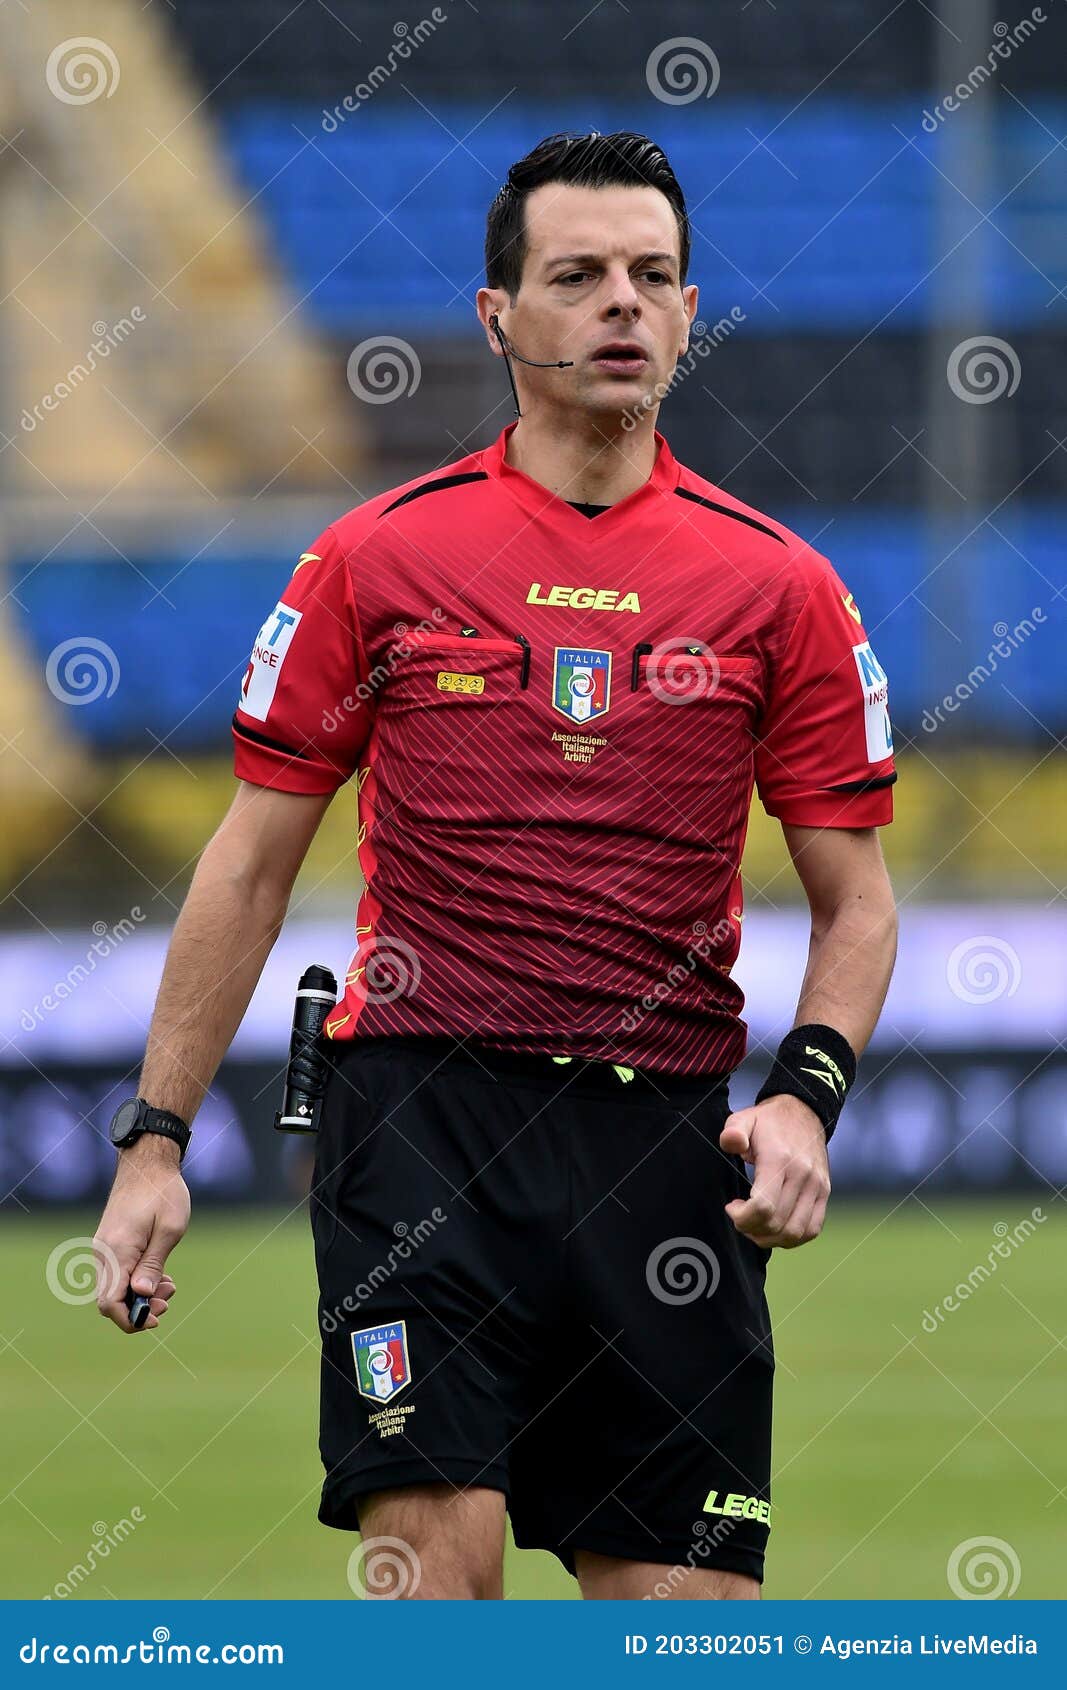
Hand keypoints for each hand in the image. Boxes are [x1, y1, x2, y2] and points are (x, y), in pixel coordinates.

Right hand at [94, 1135, 189, 1331]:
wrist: (147, 1161)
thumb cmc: (164, 1191)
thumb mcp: (170, 1229)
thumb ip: (154, 1264)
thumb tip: (142, 1295)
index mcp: (117, 1250)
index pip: (110, 1302)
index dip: (130, 1319)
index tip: (155, 1320)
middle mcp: (104, 1252)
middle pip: (109, 1300)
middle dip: (138, 1309)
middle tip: (168, 1300)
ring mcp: (104, 1247)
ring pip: (112, 1288)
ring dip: (138, 1295)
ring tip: (169, 1286)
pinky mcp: (109, 1243)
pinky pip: (115, 1273)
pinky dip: (134, 1280)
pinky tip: (159, 1275)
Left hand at [719, 1094, 830, 1248]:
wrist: (804, 1113)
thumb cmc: (769, 1122)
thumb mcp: (744, 1118)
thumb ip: (733, 1131)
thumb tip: (732, 1143)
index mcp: (780, 1159)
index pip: (763, 1207)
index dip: (742, 1218)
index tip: (732, 1207)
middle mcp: (802, 1175)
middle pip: (777, 1223)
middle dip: (751, 1229)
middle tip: (740, 1217)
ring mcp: (817, 1186)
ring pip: (794, 1232)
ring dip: (770, 1238)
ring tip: (755, 1226)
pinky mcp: (824, 1193)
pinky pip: (812, 1229)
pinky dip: (792, 1238)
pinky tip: (775, 1228)